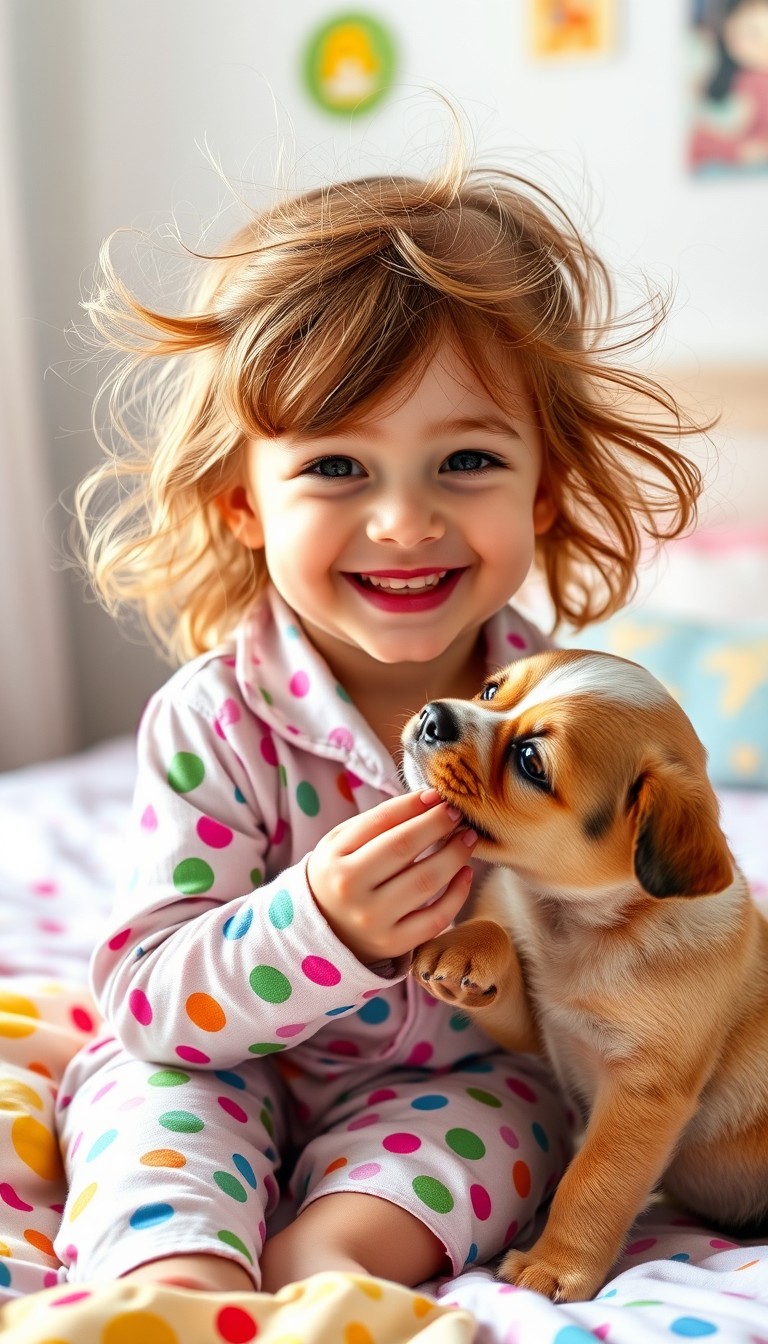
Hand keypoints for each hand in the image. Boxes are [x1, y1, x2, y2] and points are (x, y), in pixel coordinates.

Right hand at [306, 789, 476, 965]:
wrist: (326, 932)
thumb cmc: (343, 876)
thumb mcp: (342, 844)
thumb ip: (379, 821)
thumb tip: (431, 800)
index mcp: (334, 857)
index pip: (380, 821)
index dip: (414, 805)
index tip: (437, 796)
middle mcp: (349, 888)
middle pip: (404, 847)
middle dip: (438, 824)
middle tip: (458, 814)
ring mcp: (371, 919)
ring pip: (425, 881)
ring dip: (454, 854)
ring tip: (467, 839)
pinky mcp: (392, 944)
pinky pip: (435, 918)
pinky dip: (458, 893)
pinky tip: (465, 872)